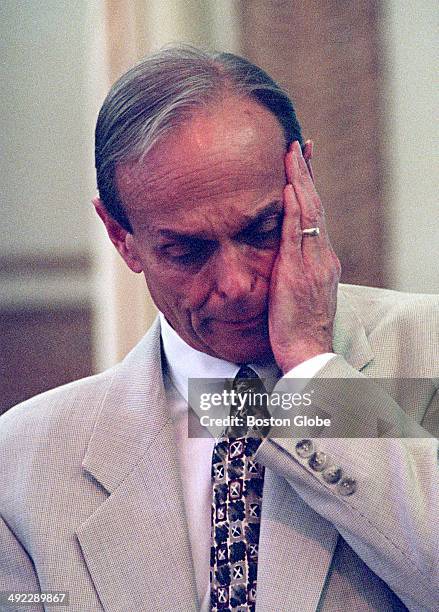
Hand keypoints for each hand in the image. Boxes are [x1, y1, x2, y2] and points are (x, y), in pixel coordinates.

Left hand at [268, 140, 340, 372]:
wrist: (308, 351)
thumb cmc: (299, 327)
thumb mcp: (297, 292)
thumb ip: (292, 270)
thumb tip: (280, 258)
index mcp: (320, 260)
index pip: (314, 215)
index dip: (308, 188)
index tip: (301, 164)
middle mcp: (321, 255)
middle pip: (315, 206)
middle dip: (307, 174)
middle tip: (299, 145)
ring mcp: (313, 262)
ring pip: (309, 213)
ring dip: (300, 181)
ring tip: (292, 153)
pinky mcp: (299, 272)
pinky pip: (297, 234)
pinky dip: (294, 209)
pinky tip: (289, 187)